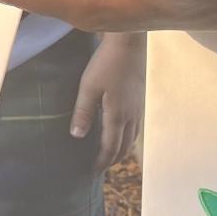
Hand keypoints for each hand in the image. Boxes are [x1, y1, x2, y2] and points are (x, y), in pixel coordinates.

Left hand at [72, 32, 144, 170]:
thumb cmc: (106, 63)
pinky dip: (128, 136)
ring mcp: (138, 108)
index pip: (110, 147)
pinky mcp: (140, 99)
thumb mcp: (88, 87)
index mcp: (117, 116)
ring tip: (110, 154)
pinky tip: (120, 131)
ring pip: (133, 138)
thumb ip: (83, 112)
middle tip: (100, 167)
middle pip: (124, 147)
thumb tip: (77, 136)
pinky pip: (136, 126)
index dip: (101, 162)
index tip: (92, 171)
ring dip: (121, 150)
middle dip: (112, 160)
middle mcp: (132, 116)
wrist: (129, 44)